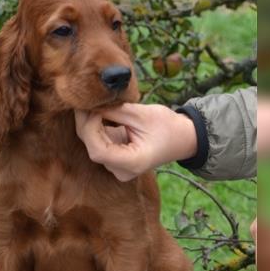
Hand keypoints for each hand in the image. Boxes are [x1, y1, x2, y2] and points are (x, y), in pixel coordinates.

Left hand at [75, 103, 196, 180]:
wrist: (182, 138)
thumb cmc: (167, 126)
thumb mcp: (142, 114)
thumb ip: (115, 110)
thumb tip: (91, 103)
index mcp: (132, 163)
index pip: (98, 150)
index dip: (90, 127)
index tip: (95, 107)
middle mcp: (122, 170)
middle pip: (93, 147)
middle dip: (87, 122)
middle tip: (87, 100)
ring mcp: (117, 167)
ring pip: (93, 144)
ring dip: (90, 123)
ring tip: (94, 103)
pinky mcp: (116, 160)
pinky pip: (99, 143)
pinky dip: (97, 127)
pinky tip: (99, 112)